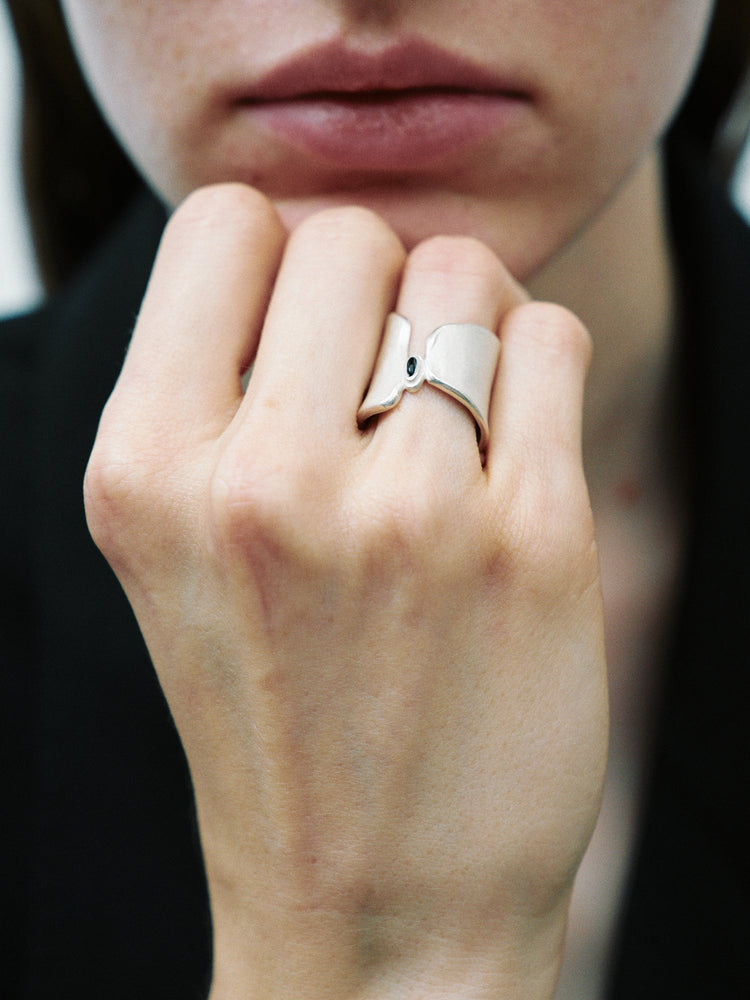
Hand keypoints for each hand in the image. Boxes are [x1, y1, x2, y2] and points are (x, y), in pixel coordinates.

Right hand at [85, 184, 607, 999]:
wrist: (376, 907)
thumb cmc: (275, 717)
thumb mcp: (176, 549)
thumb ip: (219, 388)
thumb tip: (307, 246)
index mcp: (147, 472)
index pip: (223, 225)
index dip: (272, 259)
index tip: (303, 328)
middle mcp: (265, 483)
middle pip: (349, 235)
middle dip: (373, 290)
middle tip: (381, 385)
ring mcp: (409, 509)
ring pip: (462, 273)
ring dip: (462, 323)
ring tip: (444, 419)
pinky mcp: (535, 536)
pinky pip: (550, 338)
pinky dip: (535, 366)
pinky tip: (505, 451)